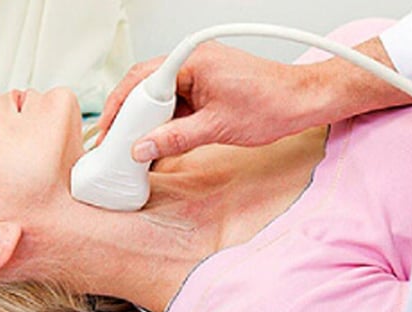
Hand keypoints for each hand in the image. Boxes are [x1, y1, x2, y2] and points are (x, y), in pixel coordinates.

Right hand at [97, 41, 316, 159]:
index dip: (120, 108)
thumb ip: (174, 139)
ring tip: (135, 146)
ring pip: (159, 98)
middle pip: (145, 87)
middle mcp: (192, 63)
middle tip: (116, 142)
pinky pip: (176, 104)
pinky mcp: (205, 88)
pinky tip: (158, 142)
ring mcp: (199, 75)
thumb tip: (143, 148)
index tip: (108, 131)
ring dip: (147, 122)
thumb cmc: (271, 105)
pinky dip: (165, 123)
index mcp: (192, 61)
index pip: (141, 80)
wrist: (302, 102)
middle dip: (129, 116)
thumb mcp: (216, 128)